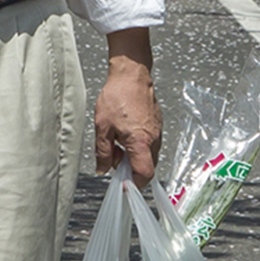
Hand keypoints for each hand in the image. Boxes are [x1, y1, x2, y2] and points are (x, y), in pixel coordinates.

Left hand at [95, 29, 160, 187]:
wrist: (132, 75)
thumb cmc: (117, 96)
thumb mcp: (102, 127)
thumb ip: (102, 151)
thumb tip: (102, 169)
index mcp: (140, 142)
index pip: (144, 174)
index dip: (134, 184)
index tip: (123, 185)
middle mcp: (153, 139)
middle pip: (146, 167)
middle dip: (130, 168)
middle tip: (113, 156)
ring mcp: (158, 132)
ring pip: (148, 155)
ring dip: (133, 156)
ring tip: (116, 142)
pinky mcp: (157, 125)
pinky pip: (149, 144)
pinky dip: (138, 145)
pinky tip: (124, 134)